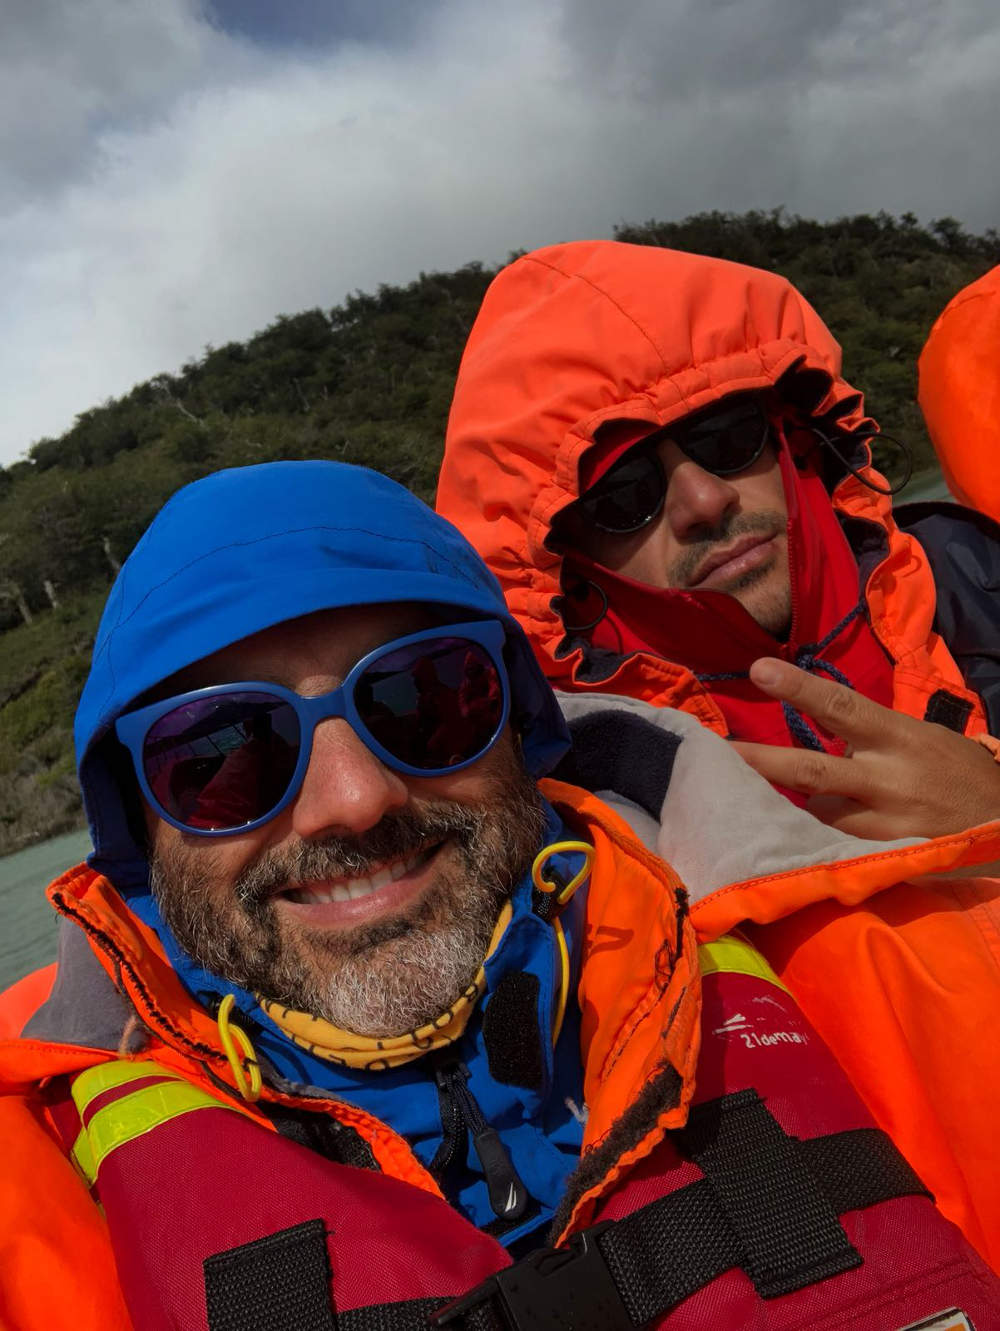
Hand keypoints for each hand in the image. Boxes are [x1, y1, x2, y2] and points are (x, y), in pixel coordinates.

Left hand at [730, 657, 999, 840]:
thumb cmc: (952, 771)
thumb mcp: (917, 738)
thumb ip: (868, 735)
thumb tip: (815, 723)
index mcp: (897, 737)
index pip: (841, 706)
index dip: (799, 688)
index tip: (758, 670)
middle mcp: (888, 779)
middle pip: (813, 770)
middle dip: (762, 762)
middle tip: (718, 754)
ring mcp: (887, 824)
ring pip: (816, 817)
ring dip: (783, 812)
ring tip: (746, 808)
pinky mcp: (889, 859)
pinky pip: (835, 851)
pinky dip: (809, 844)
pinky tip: (784, 846)